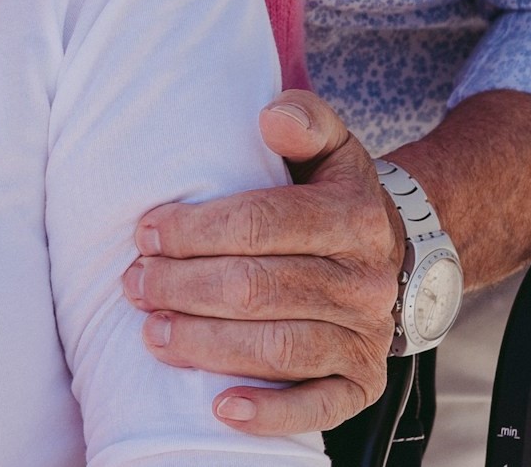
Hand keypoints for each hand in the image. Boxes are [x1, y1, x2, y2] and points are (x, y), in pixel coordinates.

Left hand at [122, 89, 402, 435]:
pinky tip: (219, 407)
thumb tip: (272, 118)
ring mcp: (367, 337)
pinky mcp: (362, 383)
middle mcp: (366, 281)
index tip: (145, 233)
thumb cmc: (332, 196)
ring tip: (152, 334)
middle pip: (259, 288)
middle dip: (185, 287)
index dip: (196, 230)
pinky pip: (318, 407)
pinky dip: (270, 412)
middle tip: (135, 284)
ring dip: (206, 344)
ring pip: (279, 347)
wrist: (396, 254)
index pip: (261, 224)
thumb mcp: (329, 147)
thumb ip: (304, 120)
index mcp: (353, 218)